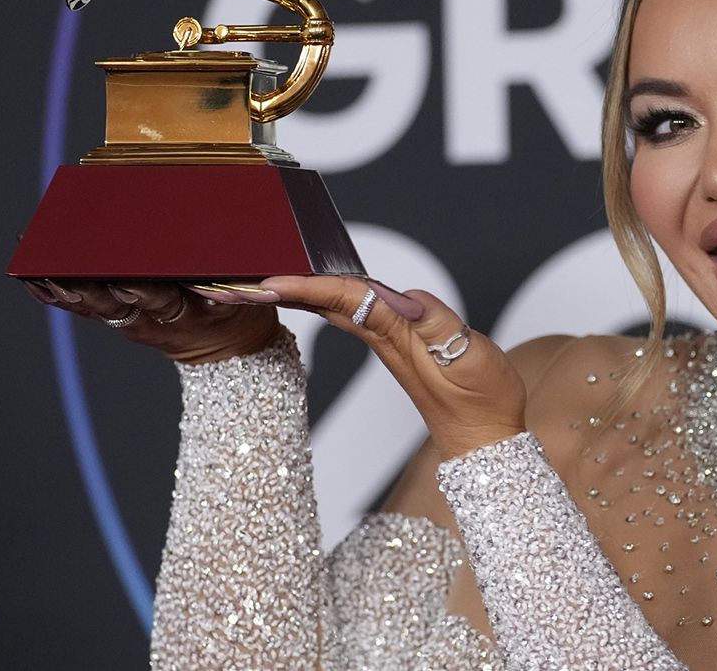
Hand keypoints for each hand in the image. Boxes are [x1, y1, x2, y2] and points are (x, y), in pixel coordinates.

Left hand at [20, 279, 281, 363]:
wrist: (223, 346)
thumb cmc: (232, 309)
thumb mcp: (244, 297)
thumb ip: (230, 283)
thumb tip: (214, 261)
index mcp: (187, 310)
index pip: (161, 299)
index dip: (140, 292)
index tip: (124, 283)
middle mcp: (153, 317)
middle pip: (115, 304)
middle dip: (86, 290)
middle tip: (60, 275)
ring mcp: (132, 319)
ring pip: (94, 306)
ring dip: (64, 291)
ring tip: (36, 273)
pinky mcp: (118, 317)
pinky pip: (86, 308)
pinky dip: (59, 295)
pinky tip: (37, 282)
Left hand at [203, 276, 527, 458]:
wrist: (487, 439)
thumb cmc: (483, 401)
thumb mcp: (470, 359)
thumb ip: (439, 326)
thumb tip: (405, 299)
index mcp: (395, 337)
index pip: (341, 300)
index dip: (304, 286)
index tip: (264, 278)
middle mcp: (383, 338)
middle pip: (323, 303)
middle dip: (277, 290)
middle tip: (229, 282)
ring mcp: (387, 344)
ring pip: (333, 308)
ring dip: (294, 293)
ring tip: (255, 282)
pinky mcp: (398, 347)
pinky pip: (353, 314)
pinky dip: (325, 299)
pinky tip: (312, 294)